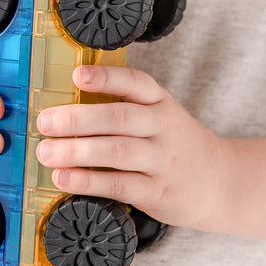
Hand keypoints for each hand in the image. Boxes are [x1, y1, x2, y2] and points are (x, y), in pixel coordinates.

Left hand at [35, 65, 233, 231]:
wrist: (221, 182)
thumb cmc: (177, 146)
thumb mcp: (161, 117)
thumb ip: (124, 109)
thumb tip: (65, 109)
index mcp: (160, 102)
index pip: (135, 82)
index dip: (106, 77)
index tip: (77, 74)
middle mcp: (164, 127)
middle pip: (119, 117)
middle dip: (77, 119)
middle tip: (44, 122)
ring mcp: (163, 160)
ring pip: (116, 151)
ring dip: (76, 151)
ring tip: (46, 152)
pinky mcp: (158, 191)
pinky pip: (120, 184)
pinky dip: (89, 182)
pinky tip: (65, 178)